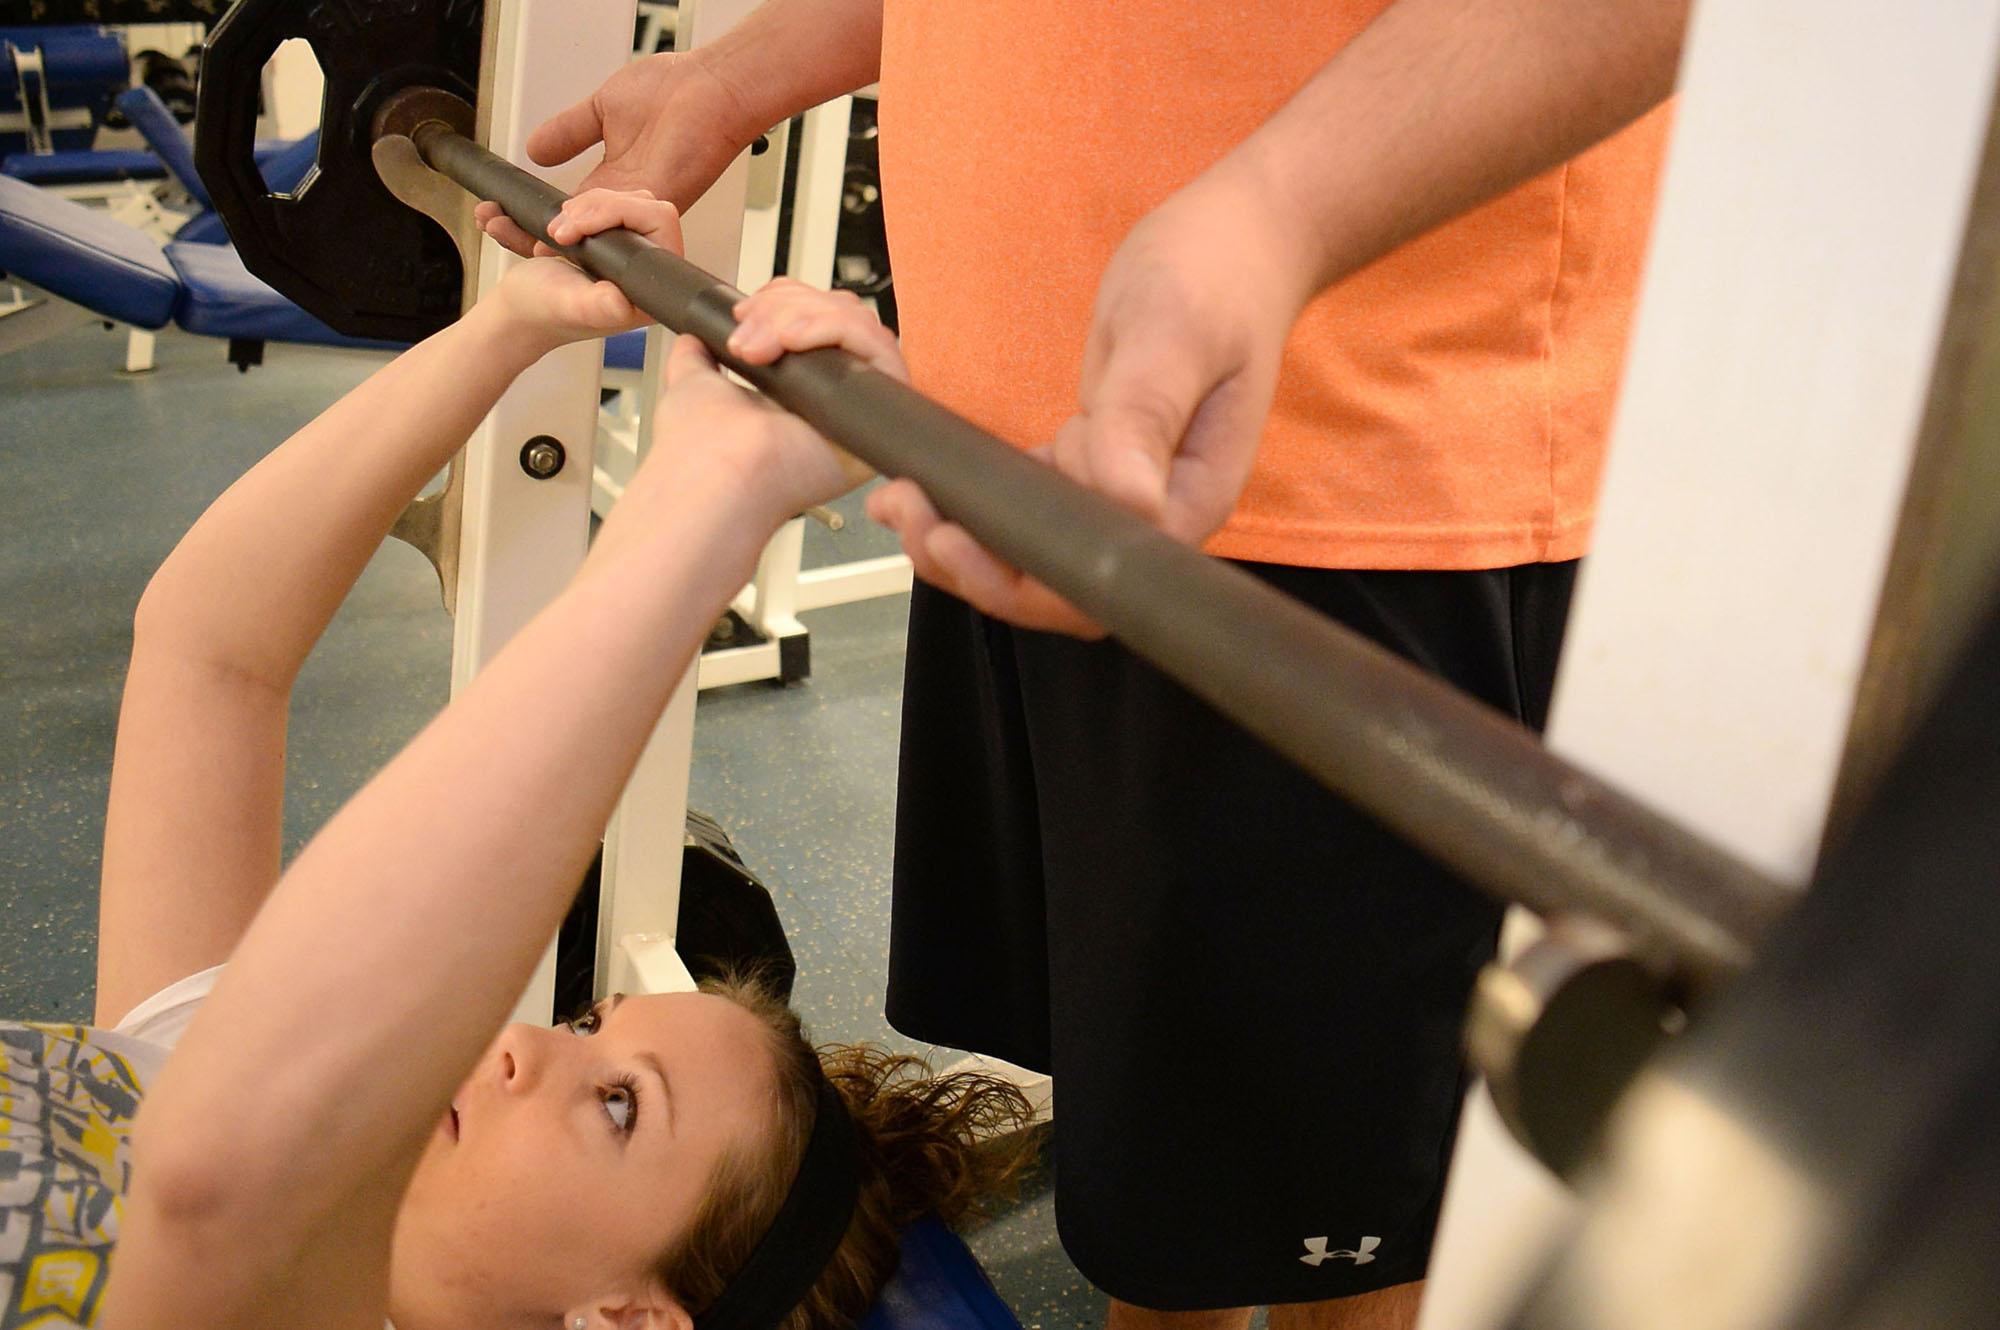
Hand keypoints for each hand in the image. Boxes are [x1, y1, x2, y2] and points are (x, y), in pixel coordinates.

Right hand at [481, 189, 682, 346]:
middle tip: (560, 232)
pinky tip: (558, 230)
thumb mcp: (568, 305)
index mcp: (648, 291)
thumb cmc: (542, 310)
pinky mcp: (614, 242)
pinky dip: (578, 209)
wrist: (518, 306)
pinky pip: (607, 205)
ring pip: (622, 200)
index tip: (574, 231)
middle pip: (640, 204)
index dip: (616, 211)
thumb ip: (597, 306)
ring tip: (555, 233)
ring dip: (583, 207)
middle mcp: (646, 272)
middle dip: (595, 208)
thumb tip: (621, 302)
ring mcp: (631, 255)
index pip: (658, 220)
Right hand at [482, 52, 754, 257]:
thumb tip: (534, 149)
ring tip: (541, 232)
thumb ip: (569, 132)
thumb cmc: (671, 90)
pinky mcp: (660, 205)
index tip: (501, 217)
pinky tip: (566, 233)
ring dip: (562, 237)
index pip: (568, 212)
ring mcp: (644, 207)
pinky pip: (621, 228)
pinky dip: (590, 233)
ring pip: (596, 237)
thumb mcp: (602, 109)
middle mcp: (627, 201)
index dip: (535, 219)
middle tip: (501, 230)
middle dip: (536, 238)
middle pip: (577, 234)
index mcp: (613, 181)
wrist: (709, 84)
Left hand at [634, 279, 902, 521]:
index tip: (746, 313)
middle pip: (841, 313)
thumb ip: (698, 357)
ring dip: (805, 317)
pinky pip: (877, 347)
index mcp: (795, 390)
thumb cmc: (699, 449)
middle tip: (750, 338)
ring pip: (858, 325)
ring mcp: (855, 404)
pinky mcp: (876, 411)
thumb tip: (698, 334)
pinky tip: (794, 343)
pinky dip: (834, 329)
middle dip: (789, 306)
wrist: (711, 475)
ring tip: (766, 347)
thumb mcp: (693, 382)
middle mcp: (829, 397)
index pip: (817, 320)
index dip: (787, 301)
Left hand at [867, 158, 1318, 636]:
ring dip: (965, 538)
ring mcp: (1124, 488)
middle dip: (975, 565)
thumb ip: (1143, 415)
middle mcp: (1156, 510)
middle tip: (906, 514)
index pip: (1100, 584)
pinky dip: (978, 504)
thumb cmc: (1218, 277)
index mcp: (1187, 499)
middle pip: (1059, 583)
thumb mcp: (1172, 337)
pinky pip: (1033, 505)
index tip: (956, 540)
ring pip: (1038, 549)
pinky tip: (927, 484)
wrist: (1236, 238)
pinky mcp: (1096, 461)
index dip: (1023, 583)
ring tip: (899, 502)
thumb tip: (1126, 499)